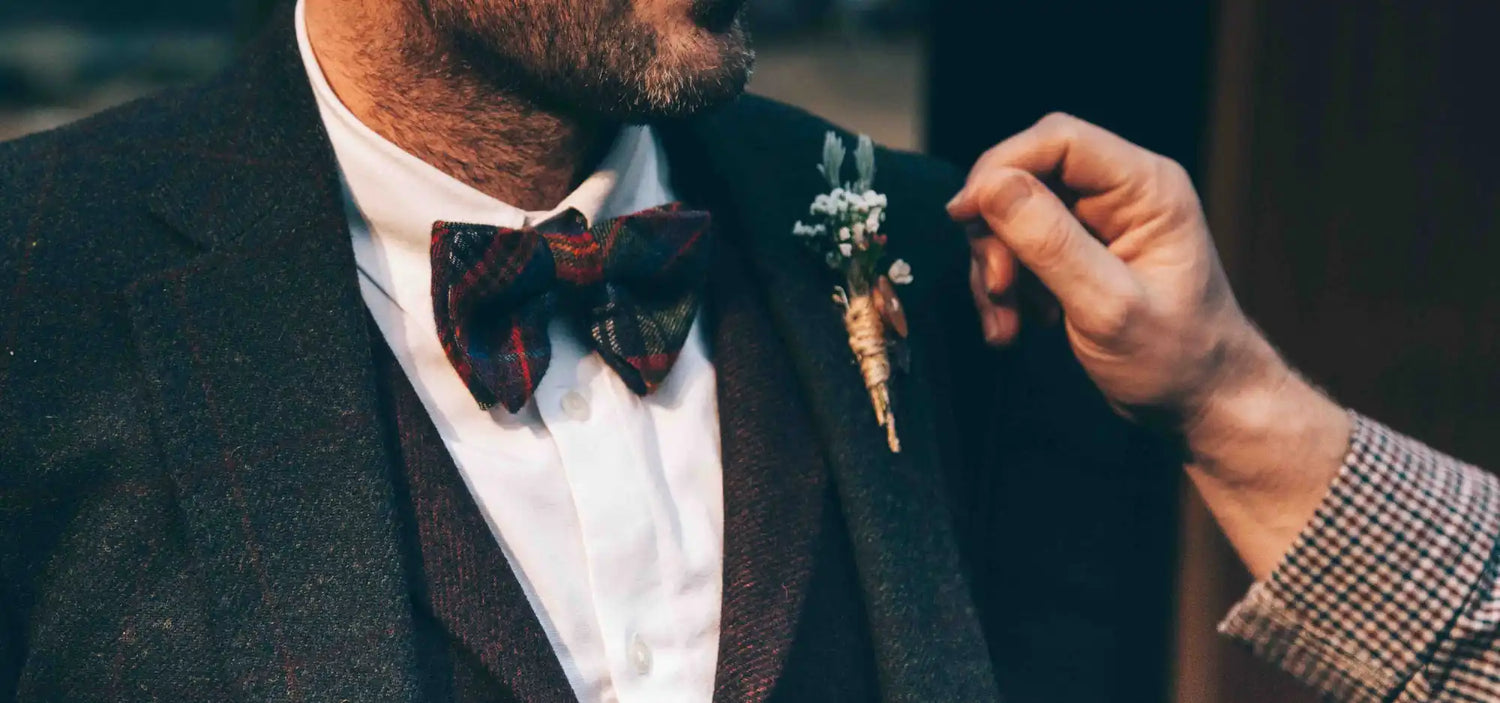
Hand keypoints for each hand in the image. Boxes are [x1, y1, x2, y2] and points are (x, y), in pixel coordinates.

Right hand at [948, 114, 1350, 577]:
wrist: (1199, 405)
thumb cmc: (1176, 360)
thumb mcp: (1108, 306)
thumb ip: (1049, 242)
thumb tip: (991, 186)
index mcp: (1146, 188)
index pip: (1058, 140)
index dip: (1001, 167)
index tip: (964, 215)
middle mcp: (1122, 194)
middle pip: (1028, 175)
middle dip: (996, 232)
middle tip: (998, 287)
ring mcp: (1098, 223)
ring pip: (1013, 216)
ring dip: (996, 269)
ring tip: (1006, 321)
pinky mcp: (1078, 253)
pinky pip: (1019, 249)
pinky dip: (1005, 288)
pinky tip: (1015, 327)